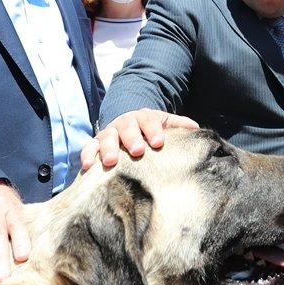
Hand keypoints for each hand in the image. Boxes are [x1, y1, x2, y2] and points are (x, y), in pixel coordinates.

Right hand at [80, 109, 198, 170]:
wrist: (129, 125)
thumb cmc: (151, 130)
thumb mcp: (165, 124)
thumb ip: (179, 126)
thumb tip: (196, 129)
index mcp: (144, 117)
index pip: (149, 121)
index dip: (153, 130)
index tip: (158, 143)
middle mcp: (125, 123)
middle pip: (127, 128)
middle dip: (132, 138)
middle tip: (137, 150)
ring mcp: (109, 133)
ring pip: (106, 138)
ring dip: (107, 148)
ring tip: (110, 162)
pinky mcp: (96, 144)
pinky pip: (89, 148)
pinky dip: (87, 155)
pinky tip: (87, 167)